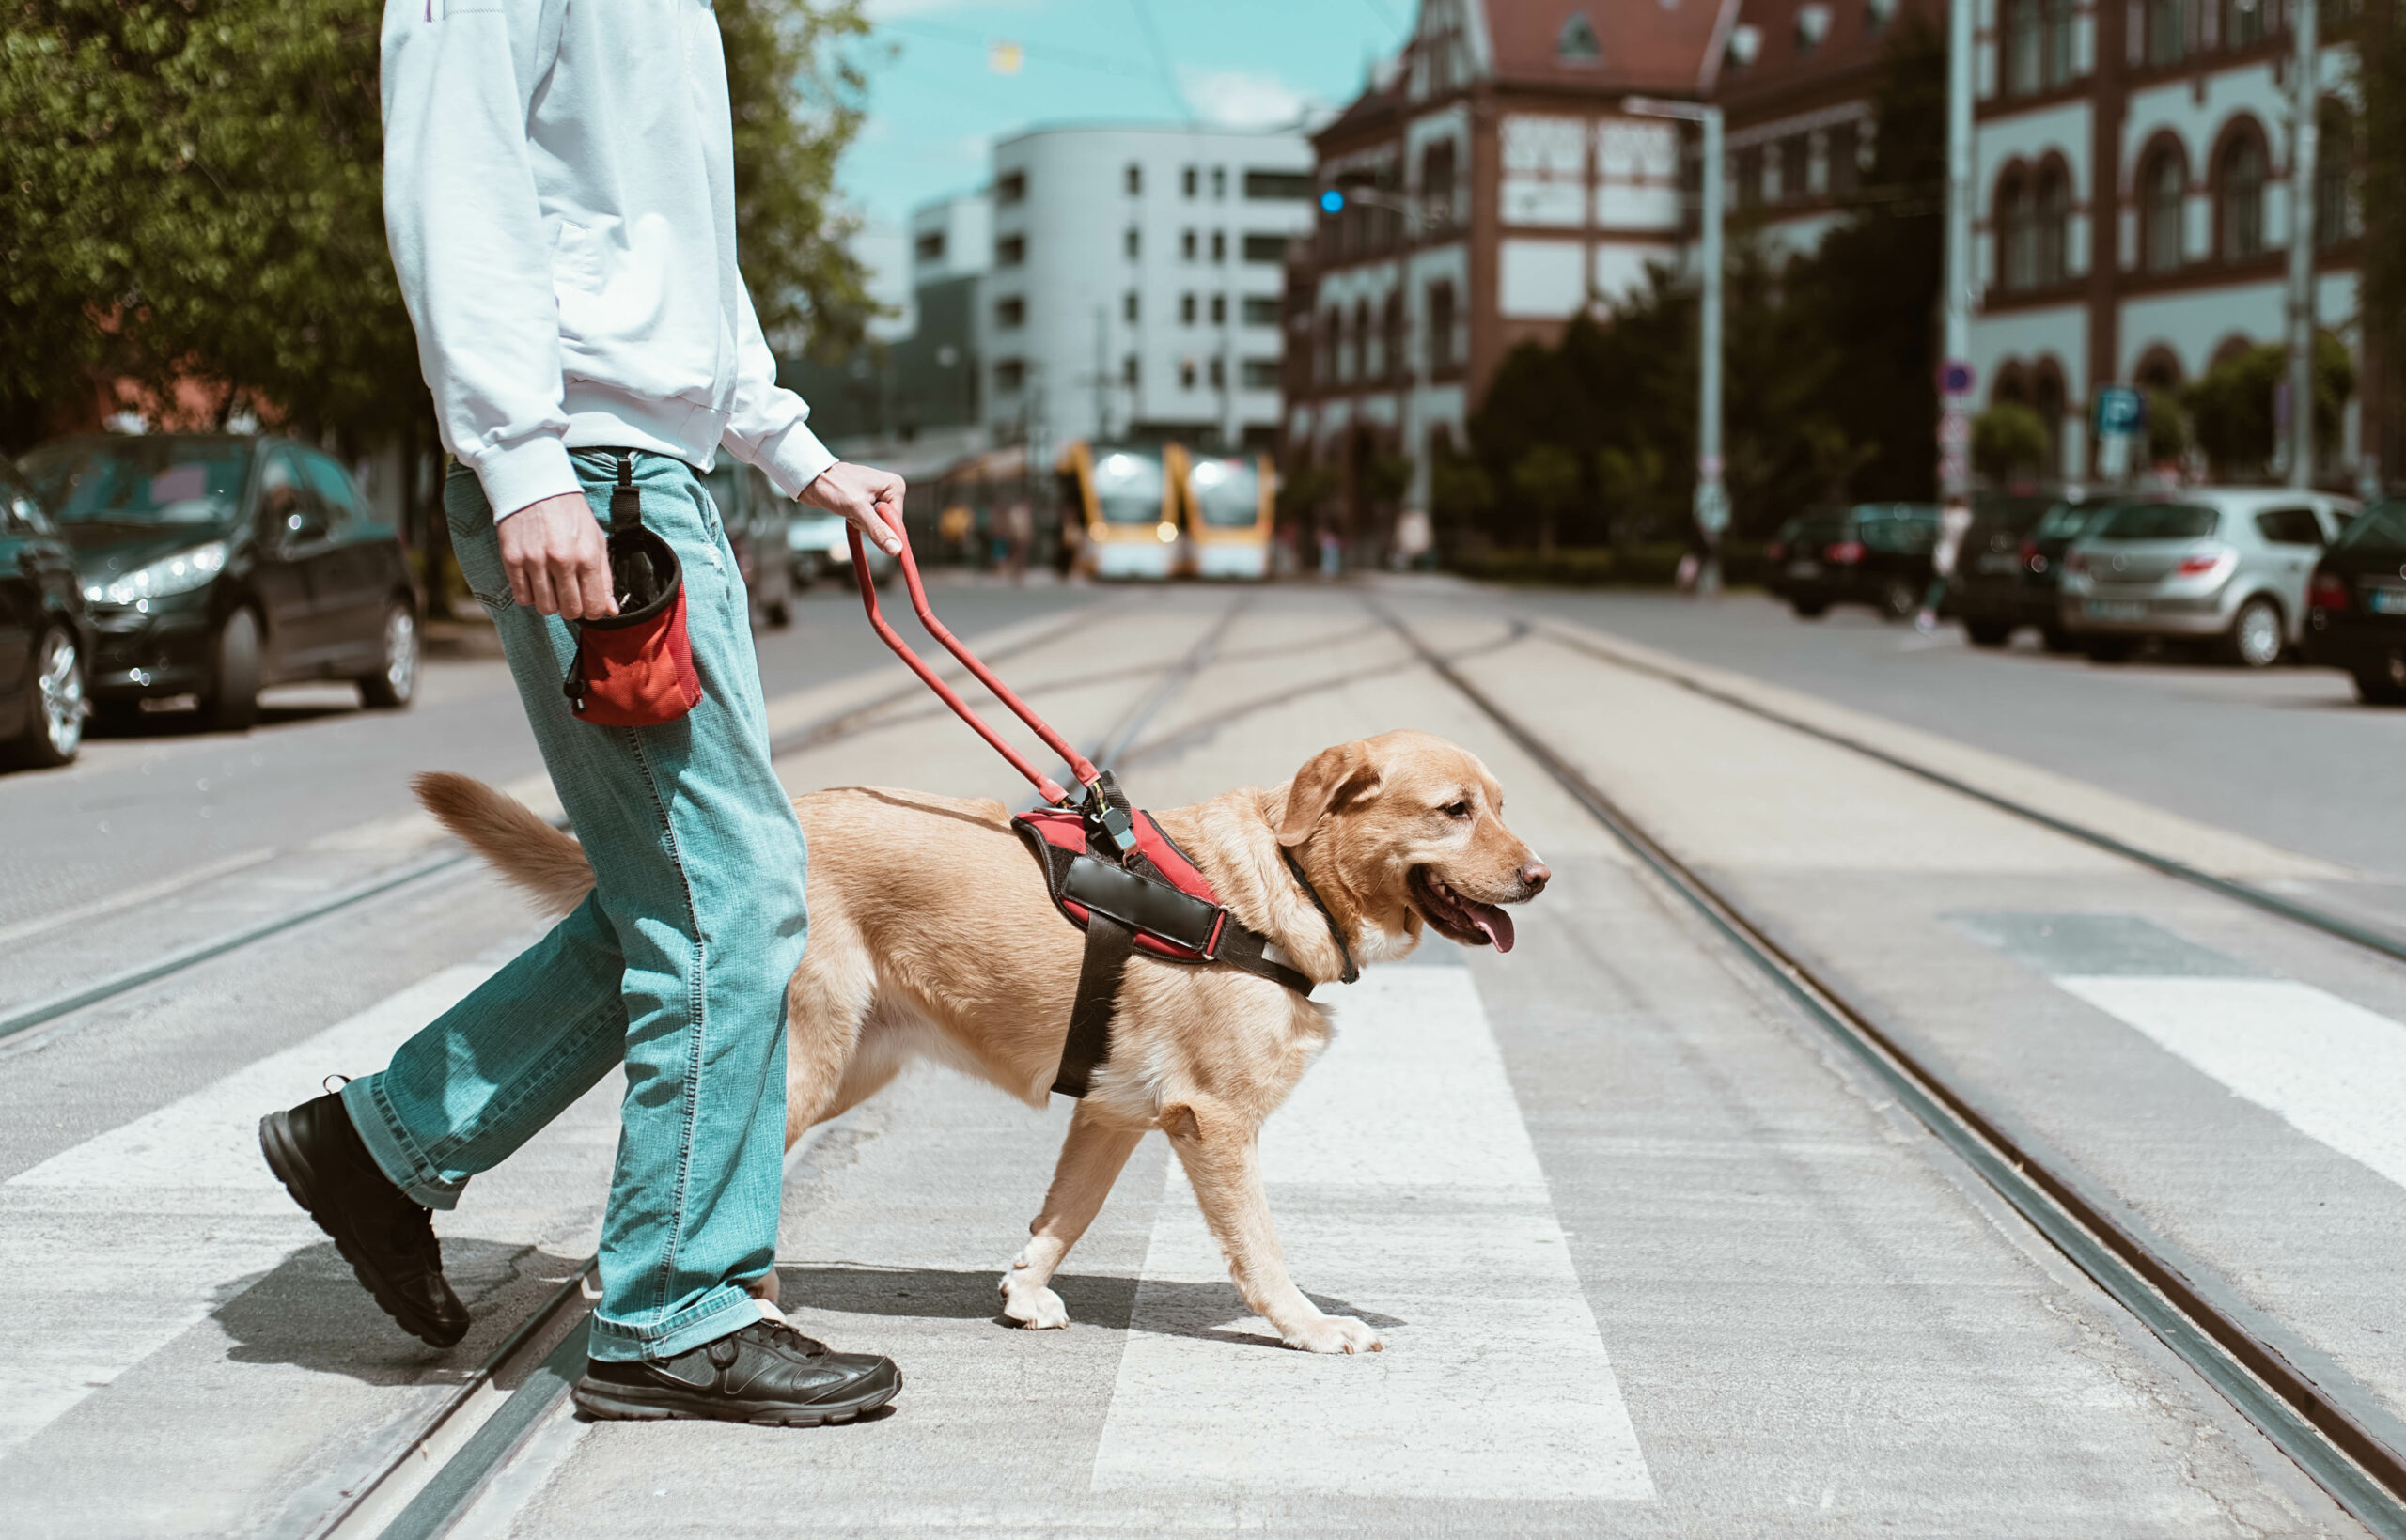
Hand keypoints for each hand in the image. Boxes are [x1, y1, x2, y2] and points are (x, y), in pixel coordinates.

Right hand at [498, 493, 617, 620]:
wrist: (536, 487)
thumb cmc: (570, 514)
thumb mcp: (596, 540)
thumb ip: (604, 578)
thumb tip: (611, 610)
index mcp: (587, 556)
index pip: (593, 607)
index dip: (593, 610)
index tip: (589, 603)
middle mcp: (561, 561)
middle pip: (569, 611)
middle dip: (572, 608)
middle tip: (570, 593)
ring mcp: (534, 561)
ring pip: (545, 608)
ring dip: (550, 602)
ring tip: (552, 585)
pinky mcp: (512, 560)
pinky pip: (522, 597)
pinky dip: (530, 595)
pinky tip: (536, 580)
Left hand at [800, 463, 906, 556]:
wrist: (811, 479)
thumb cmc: (834, 485)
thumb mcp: (857, 508)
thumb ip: (878, 530)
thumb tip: (896, 550)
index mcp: (894, 487)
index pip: (897, 521)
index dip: (880, 526)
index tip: (863, 518)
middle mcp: (889, 491)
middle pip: (886, 524)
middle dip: (866, 523)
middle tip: (853, 509)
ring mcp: (878, 498)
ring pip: (874, 526)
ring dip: (858, 522)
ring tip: (847, 507)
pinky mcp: (866, 504)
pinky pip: (866, 524)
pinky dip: (855, 523)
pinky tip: (846, 515)